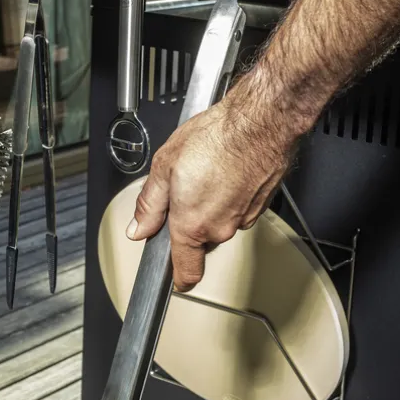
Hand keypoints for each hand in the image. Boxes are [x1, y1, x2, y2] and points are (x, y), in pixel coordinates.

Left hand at [126, 86, 296, 291]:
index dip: (177, 278)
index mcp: (192, 225)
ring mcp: (244, 217)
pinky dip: (231, 195)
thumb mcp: (164, 166)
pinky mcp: (261, 204)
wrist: (260, 121)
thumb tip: (139, 227)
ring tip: (207, 172)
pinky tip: (226, 170)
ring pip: (221, 222)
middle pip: (201, 241)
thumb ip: (149, 204)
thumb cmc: (217, 138)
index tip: (173, 276)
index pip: (186, 272)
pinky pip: (239, 208)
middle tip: (183, 191)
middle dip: (190, 222)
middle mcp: (220, 228)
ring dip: (212, 205)